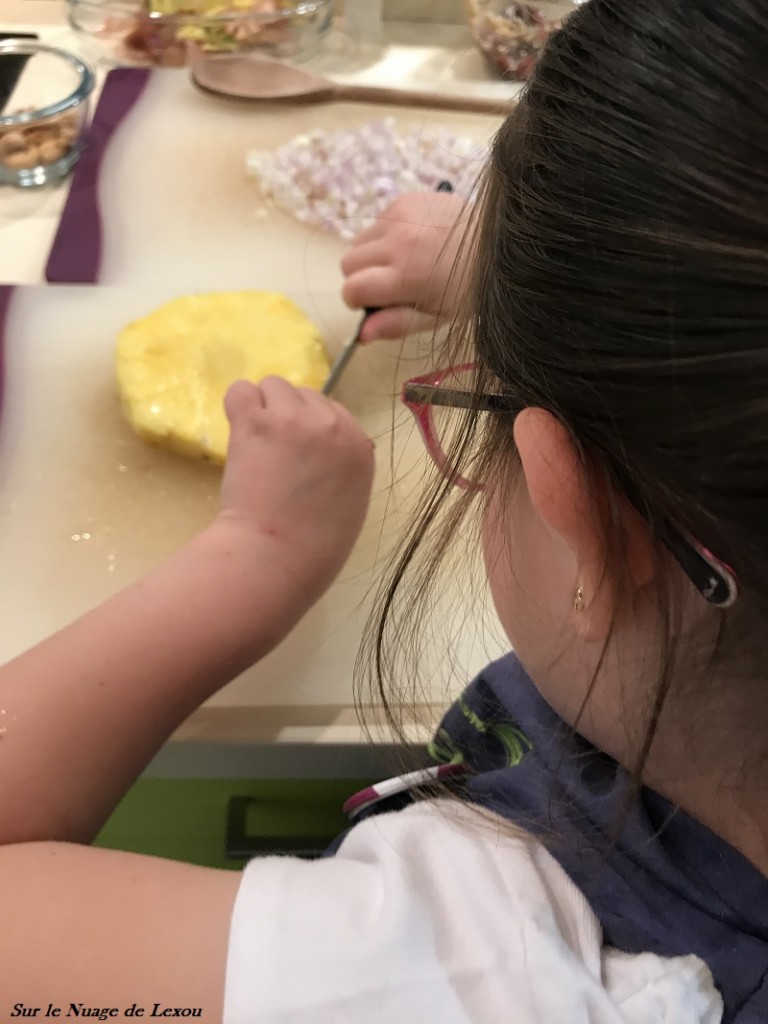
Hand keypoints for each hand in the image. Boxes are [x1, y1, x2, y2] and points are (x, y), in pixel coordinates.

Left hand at [218, 377, 373, 606]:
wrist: (276, 556)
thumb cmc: (314, 548)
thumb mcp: (351, 503)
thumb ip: (343, 469)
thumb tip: (321, 455)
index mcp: (360, 447)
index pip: (335, 413)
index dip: (311, 431)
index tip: (297, 456)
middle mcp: (332, 425)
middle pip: (306, 395)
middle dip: (289, 417)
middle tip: (274, 453)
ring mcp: (293, 419)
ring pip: (274, 386)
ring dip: (263, 409)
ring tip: (255, 444)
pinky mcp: (256, 421)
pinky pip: (242, 390)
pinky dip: (238, 407)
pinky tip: (238, 434)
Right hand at [341, 191, 471, 342]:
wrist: (498, 241)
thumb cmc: (468, 287)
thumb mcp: (436, 316)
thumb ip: (396, 324)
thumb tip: (360, 335)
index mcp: (406, 276)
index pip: (351, 289)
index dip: (357, 300)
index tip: (374, 302)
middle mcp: (398, 242)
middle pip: (347, 263)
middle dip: (361, 277)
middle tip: (389, 283)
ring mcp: (400, 216)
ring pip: (358, 241)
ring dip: (372, 255)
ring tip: (402, 261)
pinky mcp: (404, 199)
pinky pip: (376, 222)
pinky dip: (386, 236)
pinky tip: (412, 241)